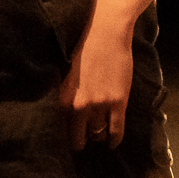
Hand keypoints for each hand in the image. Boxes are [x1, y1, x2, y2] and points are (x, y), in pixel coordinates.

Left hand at [59, 7, 134, 150]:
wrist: (106, 34)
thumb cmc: (85, 50)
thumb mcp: (67, 75)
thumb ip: (65, 96)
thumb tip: (64, 115)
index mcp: (63, 98)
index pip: (60, 129)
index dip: (64, 137)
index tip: (67, 140)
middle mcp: (79, 105)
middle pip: (78, 138)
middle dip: (80, 142)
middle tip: (83, 143)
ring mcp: (100, 105)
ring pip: (98, 134)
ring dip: (98, 137)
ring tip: (99, 137)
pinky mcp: (118, 102)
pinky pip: (116, 129)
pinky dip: (114, 140)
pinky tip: (113, 143)